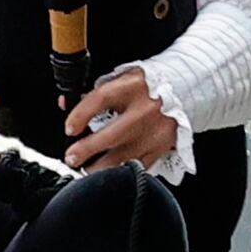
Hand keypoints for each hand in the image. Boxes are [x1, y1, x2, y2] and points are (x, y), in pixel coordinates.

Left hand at [62, 66, 181, 168]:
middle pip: (112, 135)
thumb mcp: (121, 79)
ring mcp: (155, 130)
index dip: (80, 115)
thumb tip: (66, 105)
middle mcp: (145, 109)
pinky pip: (139, 165)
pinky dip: (122, 171)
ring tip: (86, 169)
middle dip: (86, 150)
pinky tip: (111, 172)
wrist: (184, 90)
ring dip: (100, 167)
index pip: (100, 99)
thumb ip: (95, 93)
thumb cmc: (146, 86)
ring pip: (125, 157)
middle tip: (72, 157)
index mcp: (132, 87)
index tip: (69, 128)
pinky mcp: (162, 146)